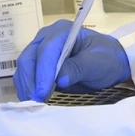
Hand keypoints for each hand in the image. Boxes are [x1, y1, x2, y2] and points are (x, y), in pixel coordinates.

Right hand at [13, 19, 130, 101]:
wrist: (109, 62)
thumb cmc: (106, 58)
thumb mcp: (97, 63)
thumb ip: (78, 68)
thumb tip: (60, 79)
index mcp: (63, 31)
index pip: (46, 49)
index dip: (43, 72)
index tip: (43, 92)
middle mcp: (47, 37)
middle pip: (29, 57)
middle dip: (30, 81)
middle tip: (35, 101)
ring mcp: (41, 50)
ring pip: (24, 67)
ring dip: (26, 86)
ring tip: (32, 104)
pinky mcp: (39, 64)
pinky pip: (27, 75)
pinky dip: (26, 87)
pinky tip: (31, 100)